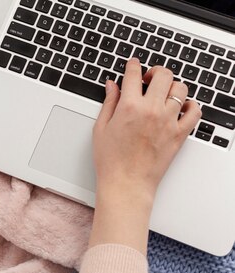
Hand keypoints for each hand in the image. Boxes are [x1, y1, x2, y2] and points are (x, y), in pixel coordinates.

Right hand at [93, 58, 200, 202]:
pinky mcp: (180, 134)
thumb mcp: (101, 129)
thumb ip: (108, 103)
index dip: (132, 65)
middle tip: (150, 77)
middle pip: (163, 75)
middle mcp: (151, 110)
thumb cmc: (111, 161)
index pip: (133, 74)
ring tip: (165, 93)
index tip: (133, 64)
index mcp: (129, 107)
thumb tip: (112, 86)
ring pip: (180, 89)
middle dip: (155, 71)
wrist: (126, 183)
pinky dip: (190, 105)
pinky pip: (195, 111)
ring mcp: (168, 121)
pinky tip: (181, 108)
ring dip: (172, 87)